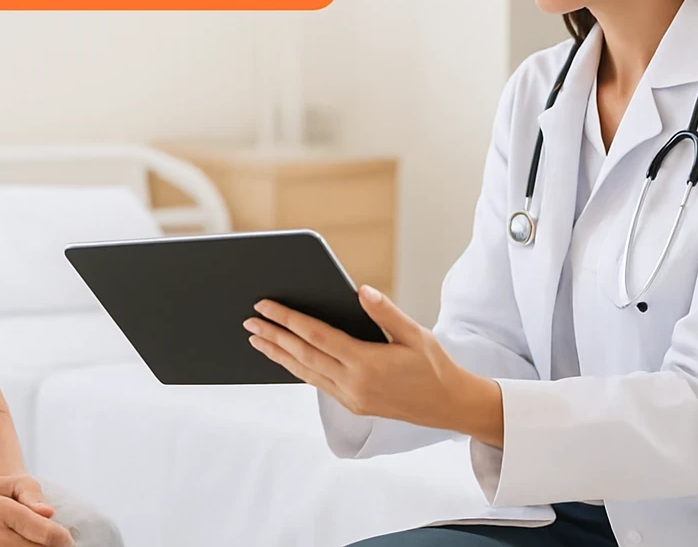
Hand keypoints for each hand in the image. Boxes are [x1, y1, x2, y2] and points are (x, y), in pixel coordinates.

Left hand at [244, 285, 502, 445]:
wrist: (449, 406)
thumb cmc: (434, 365)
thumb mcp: (415, 333)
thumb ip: (385, 312)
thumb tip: (360, 290)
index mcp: (366, 363)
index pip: (315, 336)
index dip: (287, 319)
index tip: (265, 306)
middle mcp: (353, 384)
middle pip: (302, 355)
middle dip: (273, 336)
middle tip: (249, 321)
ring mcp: (351, 398)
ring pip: (305, 373)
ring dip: (279, 355)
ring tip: (257, 340)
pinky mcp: (353, 406)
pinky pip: (317, 383)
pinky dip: (298, 369)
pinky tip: (286, 358)